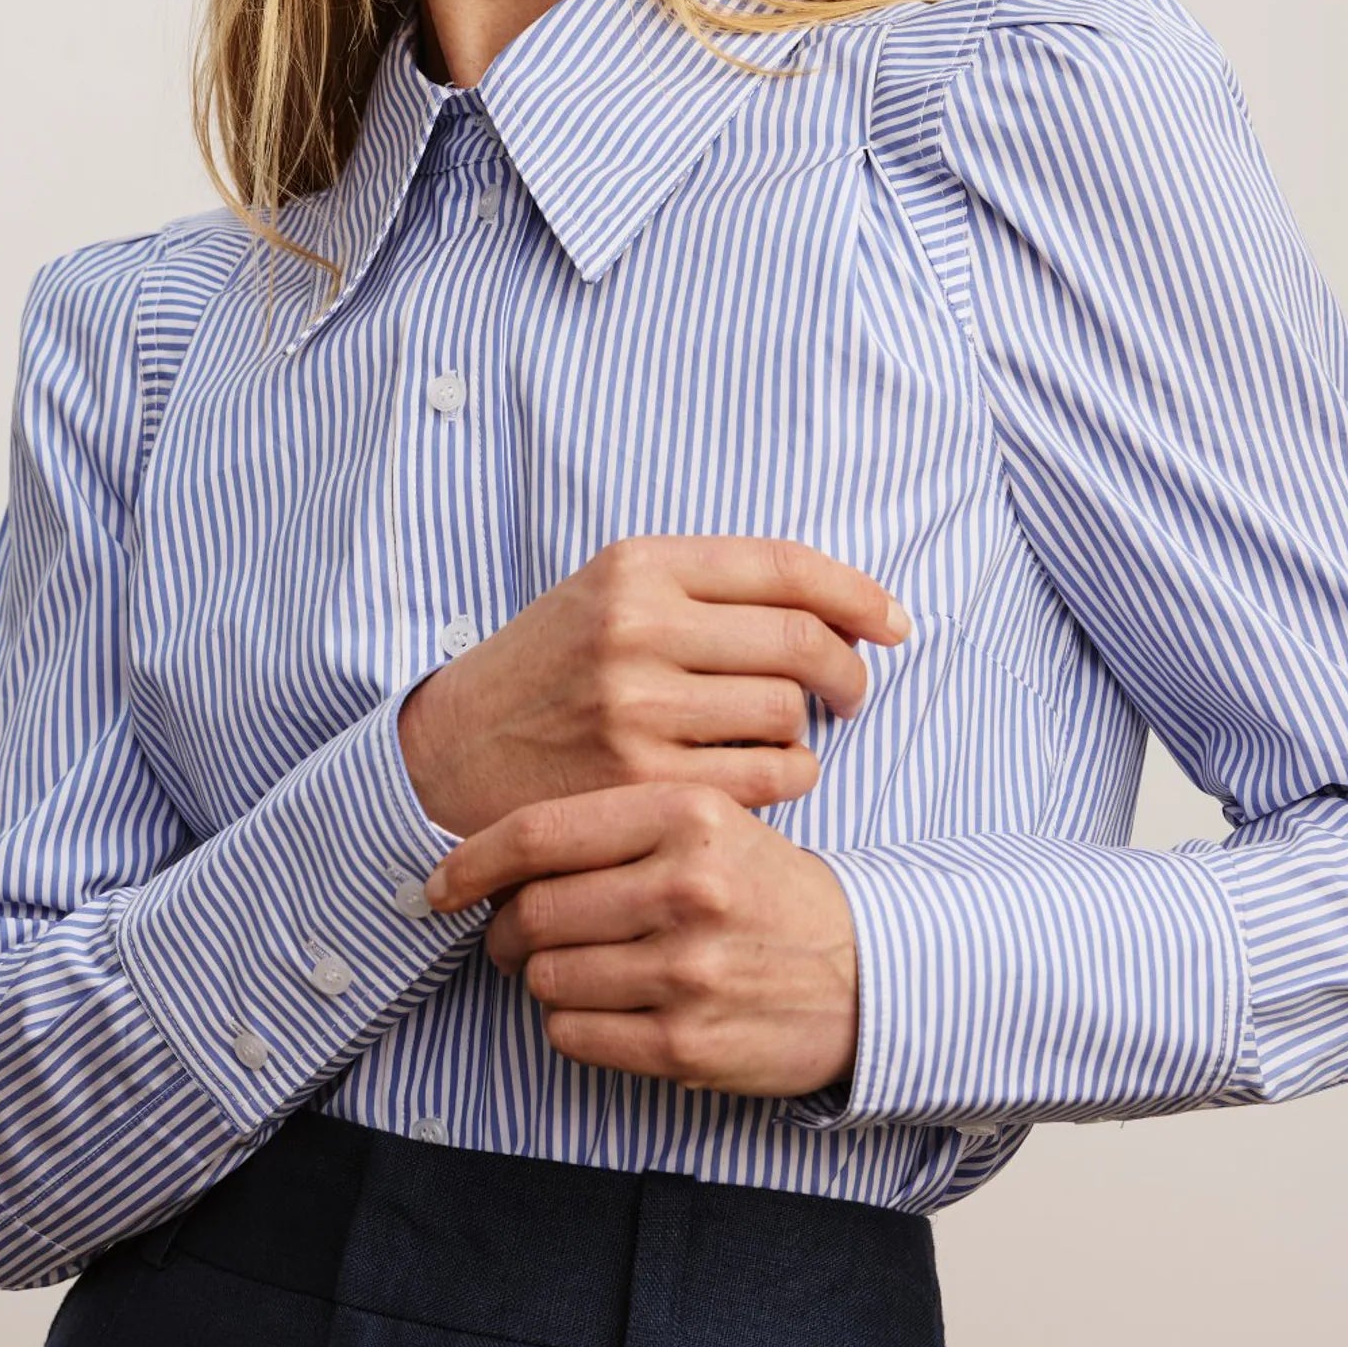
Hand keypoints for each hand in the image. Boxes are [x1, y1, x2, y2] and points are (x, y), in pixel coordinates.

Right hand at [397, 533, 909, 839]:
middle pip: (801, 641)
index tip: (893, 621)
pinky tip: (759, 775)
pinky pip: (766, 777)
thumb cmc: (551, 671)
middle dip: (847, 670)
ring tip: (778, 736)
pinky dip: (784, 777)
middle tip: (850, 692)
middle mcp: (637, 627)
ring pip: (787, 713)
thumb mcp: (610, 595)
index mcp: (637, 566)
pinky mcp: (642, 781)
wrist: (454, 752)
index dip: (858, 593)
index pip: (785, 565)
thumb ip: (710, 589)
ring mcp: (638, 707)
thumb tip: (842, 607)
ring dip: (804, 730)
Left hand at [424, 780, 859, 1101]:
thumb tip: (491, 855)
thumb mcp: (709, 822)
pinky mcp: (686, 1042)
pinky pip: (574, 1035)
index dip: (470, 861)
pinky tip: (608, 1008)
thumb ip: (613, 826)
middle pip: (532, 912)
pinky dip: (573, 1025)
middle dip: (506, 931)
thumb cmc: (765, 890)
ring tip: (579, 969)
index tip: (440, 883)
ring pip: (548, 977)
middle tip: (516, 938)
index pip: (538, 833)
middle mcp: (687, 886)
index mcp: (688, 812)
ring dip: (545, 979)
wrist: (866, 973)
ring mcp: (687, 969)